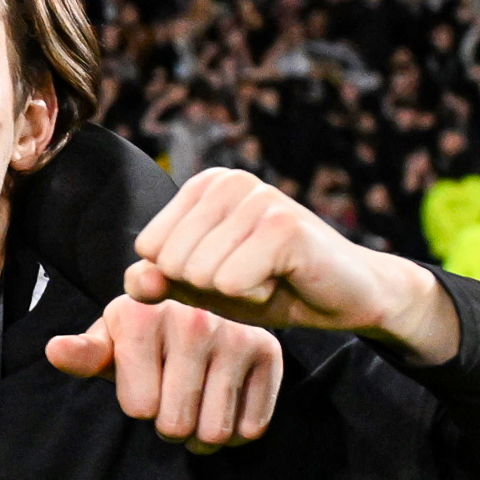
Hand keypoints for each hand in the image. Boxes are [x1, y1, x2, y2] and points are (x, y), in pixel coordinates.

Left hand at [48, 296, 284, 450]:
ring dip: (201, 436)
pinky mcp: (269, 351)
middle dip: (169, 426)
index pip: (138, 408)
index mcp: (141, 314)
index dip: (139, 405)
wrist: (203, 309)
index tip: (144, 380)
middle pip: (175, 425)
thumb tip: (56, 350)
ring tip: (195, 407)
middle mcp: (192, 319)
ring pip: (214, 432)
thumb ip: (84, 355)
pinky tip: (224, 405)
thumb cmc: (143, 336)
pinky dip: (236, 431)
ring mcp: (235, 334)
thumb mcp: (110, 342)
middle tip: (172, 403)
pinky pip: (250, 427)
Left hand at [125, 168, 460, 363]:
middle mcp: (228, 181)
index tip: (225, 270)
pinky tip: (282, 280)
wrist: (345, 297)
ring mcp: (258, 197)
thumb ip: (161, 281)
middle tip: (250, 276)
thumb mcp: (203, 287)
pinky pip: (231, 284)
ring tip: (267, 276)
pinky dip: (256, 297)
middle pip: (170, 262)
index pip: (148, 249)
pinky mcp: (284, 225)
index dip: (183, 278)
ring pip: (199, 274)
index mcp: (204, 186)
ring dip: (234, 293)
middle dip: (207, 287)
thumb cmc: (270, 287)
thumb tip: (134, 279)